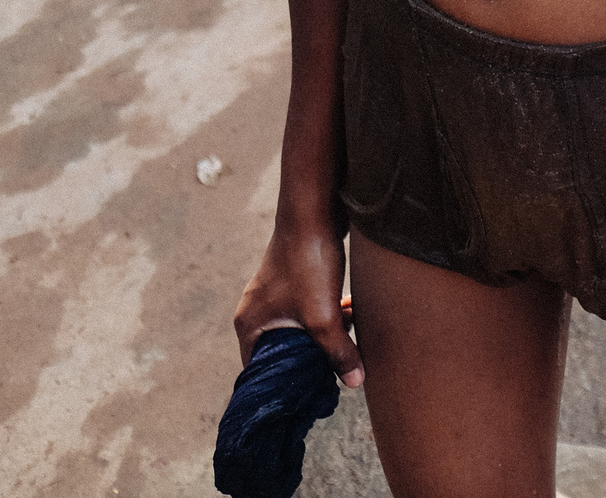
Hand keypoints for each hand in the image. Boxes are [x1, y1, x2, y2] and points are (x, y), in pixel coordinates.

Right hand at [234, 215, 362, 385]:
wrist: (315, 211)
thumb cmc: (308, 263)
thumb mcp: (323, 316)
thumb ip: (337, 351)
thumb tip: (354, 382)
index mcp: (250, 325)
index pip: (260, 370)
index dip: (284, 384)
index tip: (307, 394)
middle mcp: (257, 311)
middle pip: (284, 351)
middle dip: (311, 359)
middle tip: (334, 369)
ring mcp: (275, 295)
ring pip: (301, 329)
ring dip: (324, 335)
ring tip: (348, 340)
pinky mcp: (295, 280)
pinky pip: (311, 309)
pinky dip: (328, 315)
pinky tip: (352, 312)